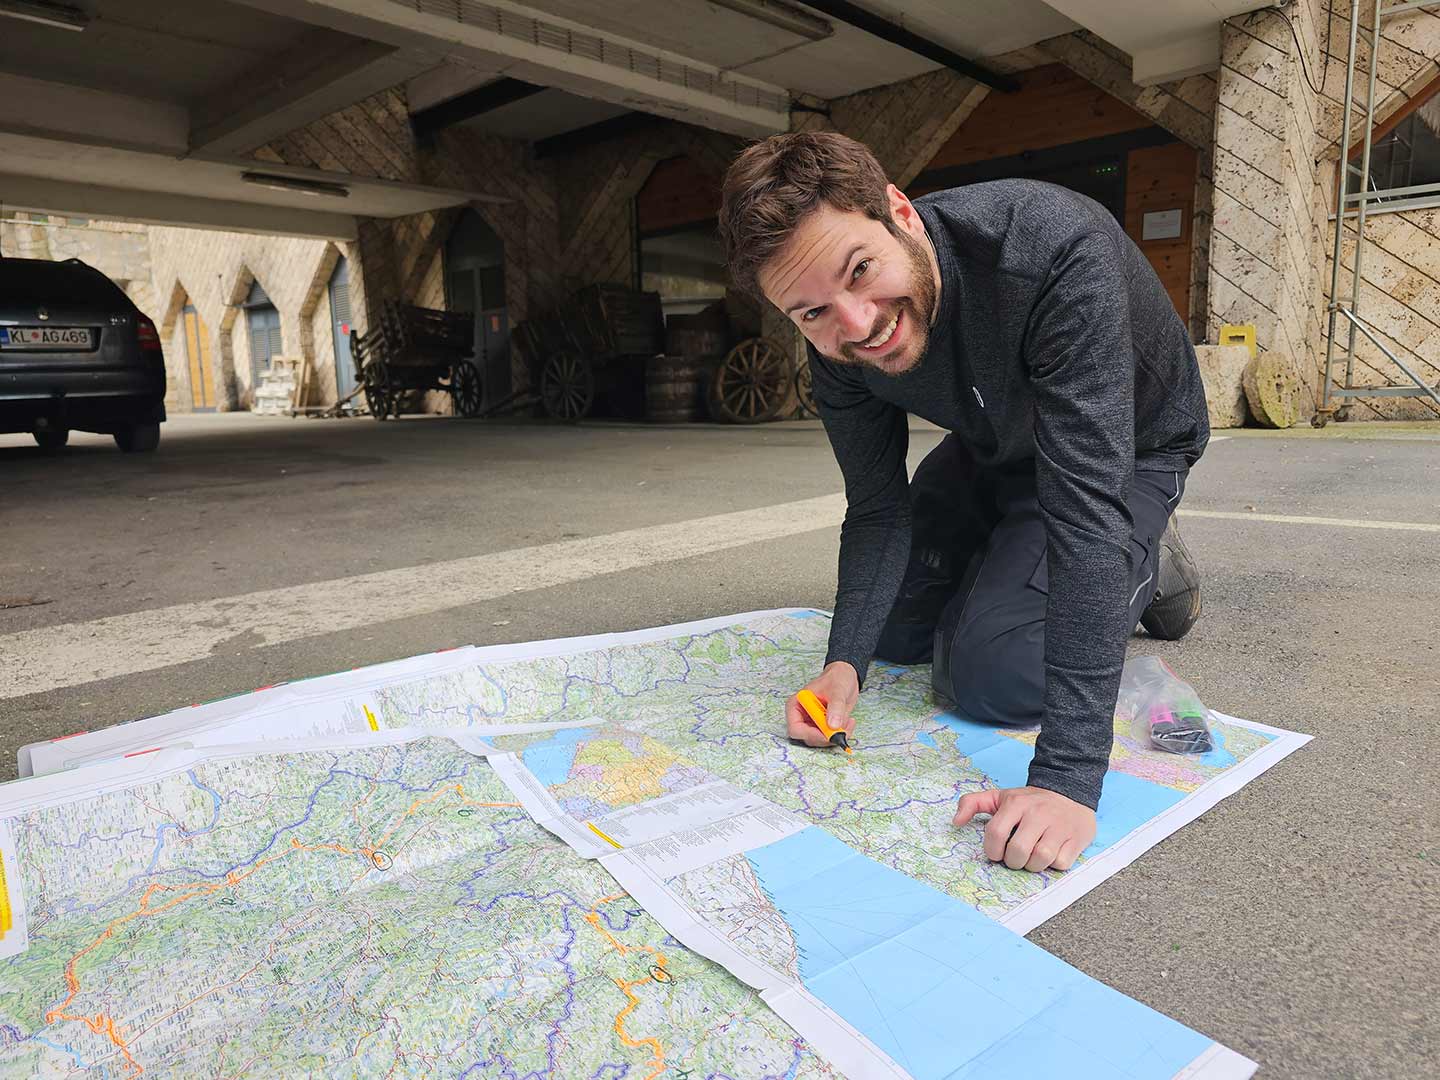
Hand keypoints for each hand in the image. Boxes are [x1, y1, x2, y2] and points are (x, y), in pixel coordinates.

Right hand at [785, 662, 858, 747]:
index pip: (795, 728)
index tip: (828, 734)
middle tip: (842, 730)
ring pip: (821, 740)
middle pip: (808, 738)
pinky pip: (830, 738)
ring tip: (848, 722)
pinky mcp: (823, 727)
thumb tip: (832, 726)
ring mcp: (813, 723)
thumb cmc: (836, 679)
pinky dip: (841, 734)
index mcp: (796, 705)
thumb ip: (835, 708)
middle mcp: (802, 716)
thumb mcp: (837, 691)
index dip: (811, 735)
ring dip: (836, 736)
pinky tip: (849, 722)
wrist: (845, 677)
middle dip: (827, 737)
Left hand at [952, 786, 1095, 871]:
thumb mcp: (1001, 797)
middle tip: (1015, 857)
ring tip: (1032, 857)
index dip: (992, 850)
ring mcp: (1059, 826)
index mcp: (1016, 804)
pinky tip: (1052, 854)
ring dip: (1033, 865)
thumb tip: (955, 821)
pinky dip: (1054, 865)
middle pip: (1018, 851)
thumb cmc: (1030, 801)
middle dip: (1013, 861)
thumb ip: (972, 803)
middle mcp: (1037, 814)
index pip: (995, 833)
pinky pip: (1061, 863)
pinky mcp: (1076, 838)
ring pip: (1040, 859)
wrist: (1070, 792)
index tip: (997, 853)